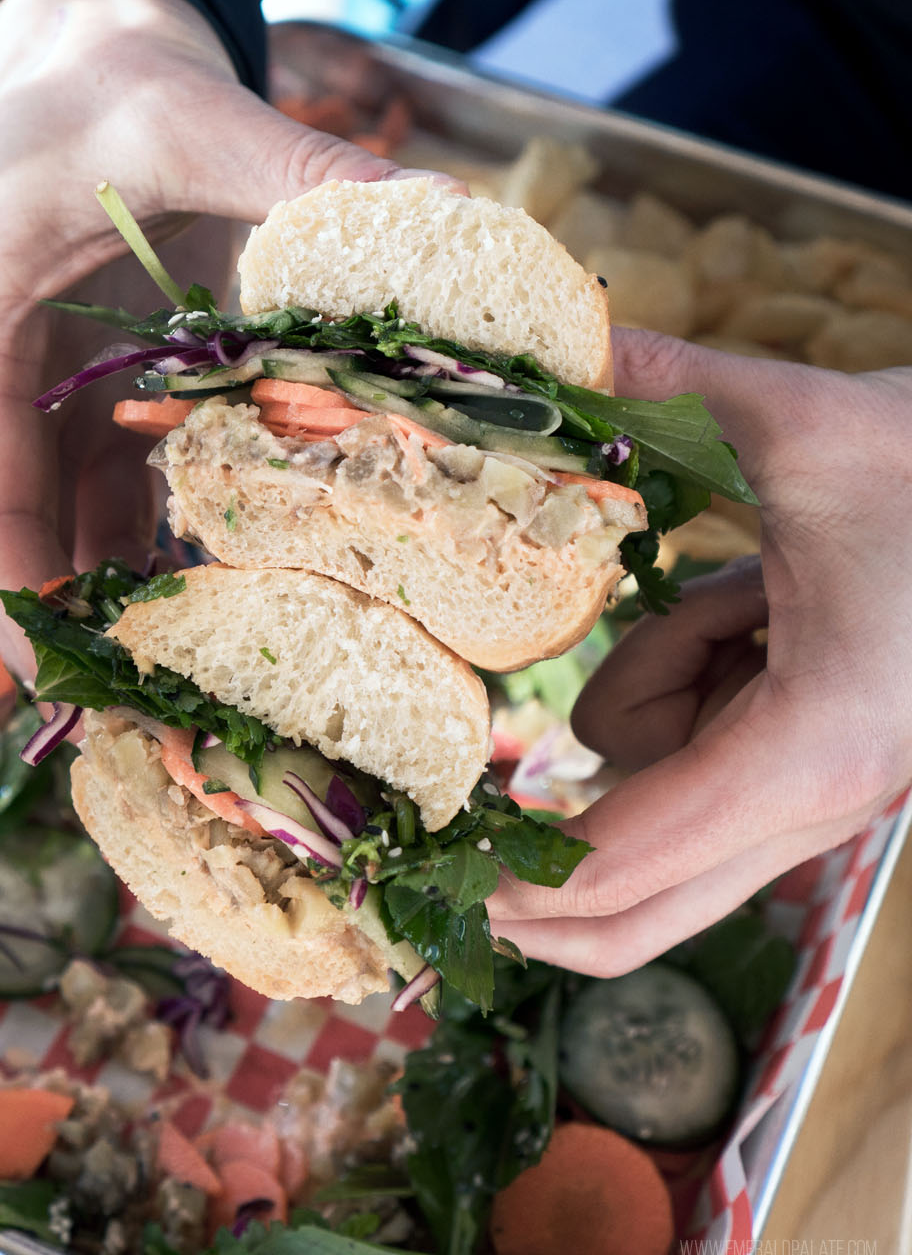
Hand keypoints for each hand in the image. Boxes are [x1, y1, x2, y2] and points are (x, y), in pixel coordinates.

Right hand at [0, 0, 444, 672]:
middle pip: (40, 542)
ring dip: (155, 605)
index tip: (80, 685)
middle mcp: (18, 386)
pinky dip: (199, 542)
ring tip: (237, 683)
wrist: (84, 54)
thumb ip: (301, 171)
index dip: (26, 600)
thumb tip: (448, 216)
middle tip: (175, 723)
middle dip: (97, 636)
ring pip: (98, 530)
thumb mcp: (191, 113)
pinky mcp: (125, 394)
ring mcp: (70, 399)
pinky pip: (151, 490)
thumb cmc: (106, 79)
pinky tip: (275, 585)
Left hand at [489, 331, 911, 972]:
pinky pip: (695, 735)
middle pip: (644, 909)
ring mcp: (818, 785)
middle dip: (546, 893)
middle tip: (450, 871)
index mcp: (812, 746)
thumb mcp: (804, 423)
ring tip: (741, 592)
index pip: (633, 858)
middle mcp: (818, 796)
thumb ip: (671, 384)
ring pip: (657, 782)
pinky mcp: (811, 753)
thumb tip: (560, 345)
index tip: (436, 886)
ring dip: (656, 682)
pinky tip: (759, 601)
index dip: (522, 887)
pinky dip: (692, 666)